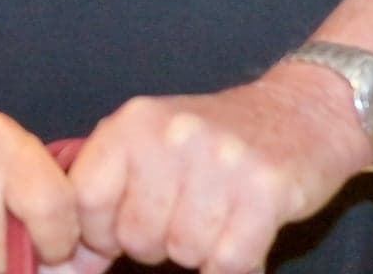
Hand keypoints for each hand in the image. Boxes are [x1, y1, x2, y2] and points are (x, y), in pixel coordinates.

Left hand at [68, 65, 372, 273]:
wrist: (303, 112)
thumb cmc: (217, 139)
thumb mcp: (152, 146)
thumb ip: (107, 194)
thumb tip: (69, 264)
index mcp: (133, 122)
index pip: (85, 198)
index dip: (98, 232)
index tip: (117, 235)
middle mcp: (171, 134)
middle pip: (136, 235)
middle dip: (157, 244)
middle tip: (184, 217)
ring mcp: (219, 160)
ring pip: (184, 252)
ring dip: (200, 252)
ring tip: (216, 218)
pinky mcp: (265, 189)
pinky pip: (228, 262)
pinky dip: (234, 264)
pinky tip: (241, 236)